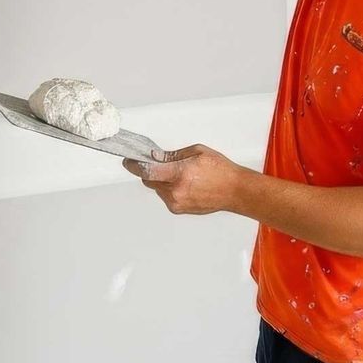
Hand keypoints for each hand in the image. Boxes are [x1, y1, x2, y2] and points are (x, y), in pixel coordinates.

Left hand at [122, 142, 240, 214]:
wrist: (235, 191)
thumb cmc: (220, 170)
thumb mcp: (196, 152)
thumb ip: (172, 156)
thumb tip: (155, 157)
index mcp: (179, 174)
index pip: (147, 171)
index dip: (134, 165)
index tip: (128, 161)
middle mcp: (175, 191)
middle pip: (149, 180)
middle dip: (150, 170)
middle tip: (156, 162)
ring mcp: (176, 202)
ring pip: (157, 188)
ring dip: (162, 180)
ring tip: (181, 173)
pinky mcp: (179, 209)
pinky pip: (166, 196)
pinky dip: (169, 188)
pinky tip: (185, 183)